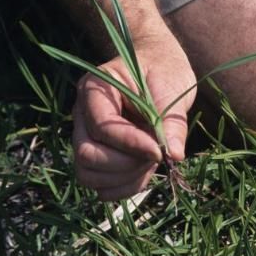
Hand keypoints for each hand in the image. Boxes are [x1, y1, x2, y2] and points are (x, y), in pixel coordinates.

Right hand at [72, 37, 195, 200]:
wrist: (156, 67)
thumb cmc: (162, 70)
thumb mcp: (171, 87)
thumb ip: (171, 121)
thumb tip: (174, 155)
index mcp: (95, 88)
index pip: (103, 127)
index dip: (132, 144)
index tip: (160, 151)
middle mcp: (82, 114)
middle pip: (87, 154)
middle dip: (125, 164)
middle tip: (156, 154)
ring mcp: (85, 136)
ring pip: (88, 174)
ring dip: (123, 178)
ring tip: (150, 162)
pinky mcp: (95, 154)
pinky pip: (99, 184)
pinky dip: (122, 187)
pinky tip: (143, 172)